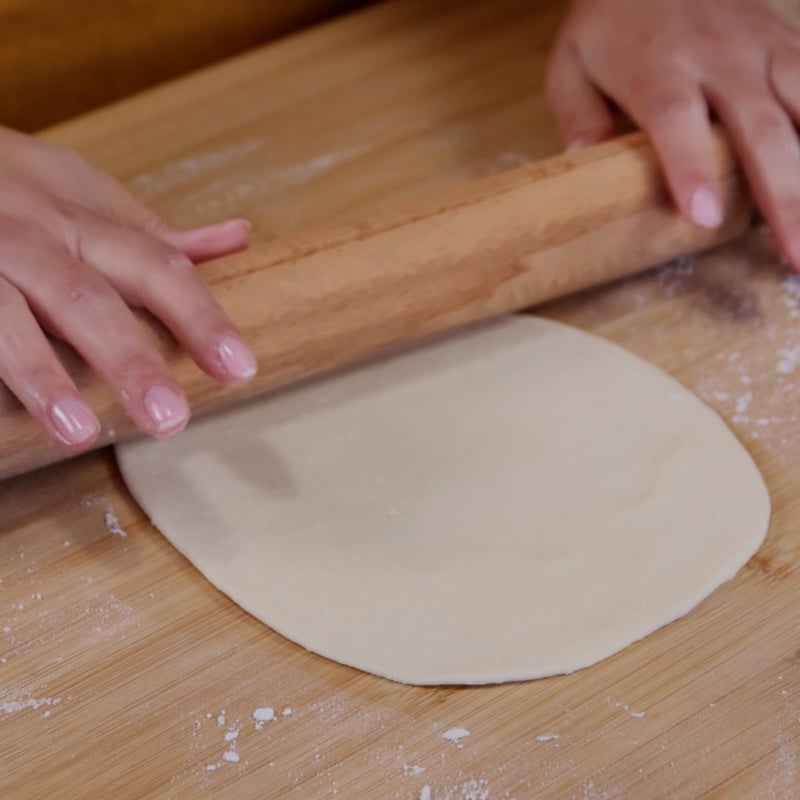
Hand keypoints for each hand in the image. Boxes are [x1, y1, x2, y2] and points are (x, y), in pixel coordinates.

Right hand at [0, 126, 256, 449]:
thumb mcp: (87, 195)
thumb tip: (239, 236)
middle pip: (86, 298)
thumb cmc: (19, 188)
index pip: (157, 268)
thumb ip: (154, 232)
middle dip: (129, 359)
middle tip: (169, 419)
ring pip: (5, 316)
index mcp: (85, 223)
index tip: (239, 368)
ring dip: (43, 374)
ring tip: (78, 432)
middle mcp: (33, 239)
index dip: (200, 318)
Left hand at [545, 0, 799, 264]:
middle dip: (782, 195)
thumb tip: (583, 164)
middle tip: (795, 257)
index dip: (691, 167)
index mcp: (656, 66)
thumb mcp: (572, 64)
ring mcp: (762, 50)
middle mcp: (719, 57)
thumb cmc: (610, 24)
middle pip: (757, 129)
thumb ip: (579, 116)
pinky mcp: (787, 47)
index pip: (676, 119)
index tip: (704, 216)